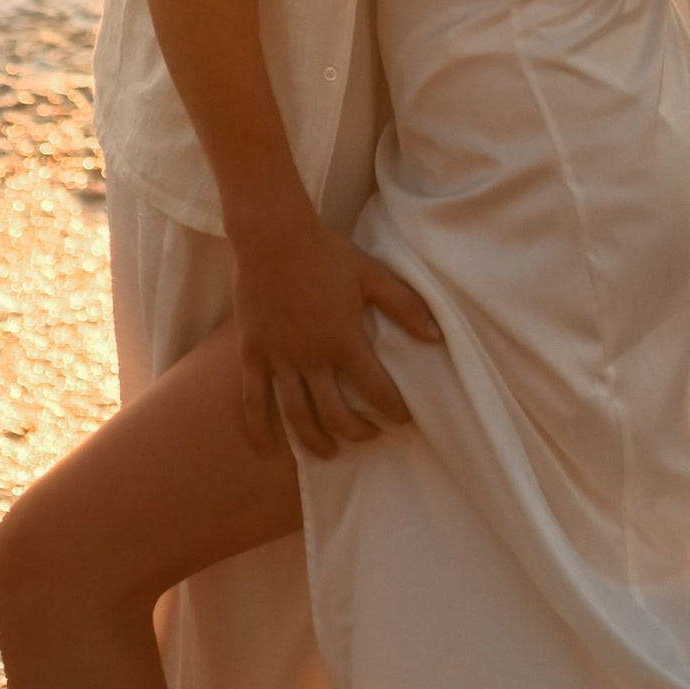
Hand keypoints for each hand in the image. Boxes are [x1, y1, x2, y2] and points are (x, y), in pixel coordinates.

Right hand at [228, 202, 443, 460]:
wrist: (272, 235)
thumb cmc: (325, 252)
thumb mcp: (372, 275)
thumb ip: (405, 306)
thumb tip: (437, 337)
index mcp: (344, 340)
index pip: (377, 390)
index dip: (394, 410)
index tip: (403, 420)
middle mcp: (311, 358)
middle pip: (337, 414)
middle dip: (358, 432)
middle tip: (370, 437)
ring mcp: (279, 359)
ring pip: (297, 416)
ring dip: (316, 441)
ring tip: (330, 453)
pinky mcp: (252, 354)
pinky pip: (252, 401)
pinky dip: (259, 430)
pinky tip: (267, 452)